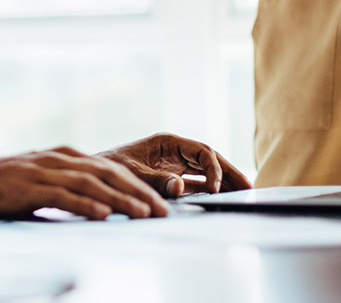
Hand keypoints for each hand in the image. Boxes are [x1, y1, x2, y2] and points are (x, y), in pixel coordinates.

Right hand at [0, 147, 169, 219]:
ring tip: (141, 213)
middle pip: (107, 172)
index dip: (137, 185)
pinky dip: (86, 205)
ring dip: (119, 199)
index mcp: (65, 155)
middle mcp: (58, 158)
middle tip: (161, 211)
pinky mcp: (29, 188)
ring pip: (90, 183)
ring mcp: (44, 171)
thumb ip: (70, 185)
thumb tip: (102, 202)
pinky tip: (103, 215)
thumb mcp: (44, 178)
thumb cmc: (7, 184)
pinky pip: (63, 196)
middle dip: (137, 192)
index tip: (159, 203)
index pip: (110, 168)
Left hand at [97, 133, 252, 196]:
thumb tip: (180, 186)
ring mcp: (173, 162)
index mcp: (167, 142)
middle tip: (250, 187)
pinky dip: (209, 189)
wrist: (91, 175)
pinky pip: (195, 181)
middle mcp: (173, 150)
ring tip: (244, 193)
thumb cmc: (107, 168)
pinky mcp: (170, 176)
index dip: (214, 169)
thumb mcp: (131, 173)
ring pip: (205, 170)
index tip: (217, 188)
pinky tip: (221, 198)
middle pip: (210, 159)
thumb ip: (155, 180)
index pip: (202, 151)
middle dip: (229, 172)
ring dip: (223, 181)